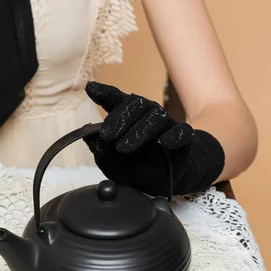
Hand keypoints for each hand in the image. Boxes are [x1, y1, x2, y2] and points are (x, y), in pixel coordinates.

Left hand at [83, 82, 224, 195]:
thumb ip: (100, 148)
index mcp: (127, 118)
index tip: (90, 88)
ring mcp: (166, 125)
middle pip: (136, 104)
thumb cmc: (133, 168)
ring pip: (156, 117)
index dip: (104, 92)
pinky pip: (181, 131)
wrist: (159, 183)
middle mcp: (146, 115)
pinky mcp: (183, 138)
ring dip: (139, 131)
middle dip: (119, 119)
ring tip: (124, 148)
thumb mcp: (110, 162)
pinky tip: (164, 143)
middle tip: (107, 137)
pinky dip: (173, 136)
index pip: (116, 99)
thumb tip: (87, 135)